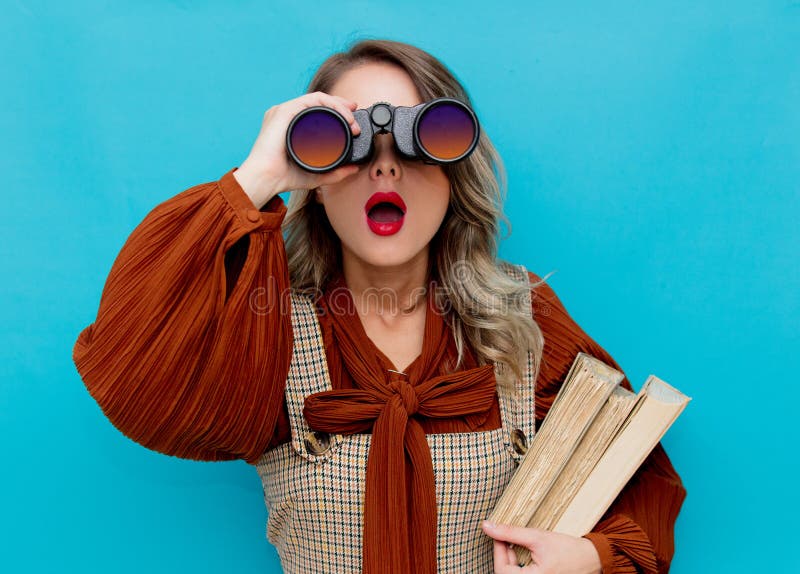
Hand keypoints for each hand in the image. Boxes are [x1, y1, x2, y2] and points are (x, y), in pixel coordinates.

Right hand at [234, 91, 363, 207]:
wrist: (267, 179)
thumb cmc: (284, 177)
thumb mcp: (317, 174)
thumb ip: (336, 172)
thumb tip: (354, 169)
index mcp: (291, 125)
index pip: (317, 110)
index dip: (337, 110)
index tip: (352, 120)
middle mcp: (288, 115)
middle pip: (319, 102)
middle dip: (341, 106)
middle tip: (355, 118)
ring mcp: (285, 111)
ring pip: (318, 98)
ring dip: (339, 106)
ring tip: (351, 120)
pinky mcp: (285, 110)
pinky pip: (312, 100)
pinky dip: (330, 104)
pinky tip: (342, 115)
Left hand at [481, 521, 601, 573]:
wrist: (592, 559)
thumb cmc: (569, 550)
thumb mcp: (537, 537)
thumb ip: (510, 533)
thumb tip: (487, 526)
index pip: (502, 570)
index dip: (497, 550)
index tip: (496, 534)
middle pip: (506, 573)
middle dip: (503, 555)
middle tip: (505, 538)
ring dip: (510, 560)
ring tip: (515, 544)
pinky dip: (518, 565)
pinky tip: (522, 553)